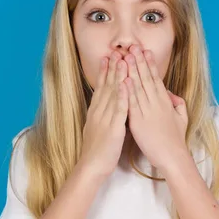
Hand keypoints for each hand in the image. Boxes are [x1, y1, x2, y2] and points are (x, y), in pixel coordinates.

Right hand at [79, 51, 128, 177]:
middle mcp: (99, 112)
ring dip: (118, 77)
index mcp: (96, 112)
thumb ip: (102, 117)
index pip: (101, 88)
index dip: (105, 72)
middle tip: (117, 51)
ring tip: (123, 60)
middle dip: (112, 68)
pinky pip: (119, 110)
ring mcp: (105, 119)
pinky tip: (126, 85)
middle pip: (107, 86)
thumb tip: (104, 108)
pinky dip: (122, 96)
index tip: (109, 57)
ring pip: (113, 94)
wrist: (91, 167)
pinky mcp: (112, 128)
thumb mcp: (97, 129)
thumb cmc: (98, 151)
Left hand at [123, 45, 188, 170]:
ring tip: (127, 56)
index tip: (145, 51)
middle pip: (146, 78)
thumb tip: (172, 95)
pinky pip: (132, 102)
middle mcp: (156, 103)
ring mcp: (147, 111)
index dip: (150, 64)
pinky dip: (128, 90)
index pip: (156, 79)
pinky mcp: (139, 121)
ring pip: (139, 87)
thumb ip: (178, 105)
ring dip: (132, 70)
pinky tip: (124, 79)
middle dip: (140, 61)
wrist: (173, 156)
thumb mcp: (181, 119)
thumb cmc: (176, 140)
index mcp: (165, 102)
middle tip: (134, 46)